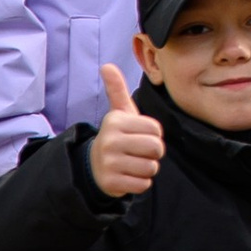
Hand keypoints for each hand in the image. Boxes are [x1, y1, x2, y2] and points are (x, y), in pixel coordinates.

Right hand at [90, 63, 164, 199]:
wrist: (94, 166)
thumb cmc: (117, 137)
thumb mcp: (118, 113)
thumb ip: (117, 89)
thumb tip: (107, 65)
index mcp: (115, 121)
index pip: (156, 129)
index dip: (154, 135)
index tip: (141, 136)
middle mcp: (110, 140)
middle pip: (156, 148)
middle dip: (154, 153)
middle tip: (141, 152)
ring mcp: (109, 163)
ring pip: (151, 168)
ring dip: (148, 168)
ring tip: (134, 163)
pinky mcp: (111, 182)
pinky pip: (143, 184)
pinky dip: (141, 182)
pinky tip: (129, 175)